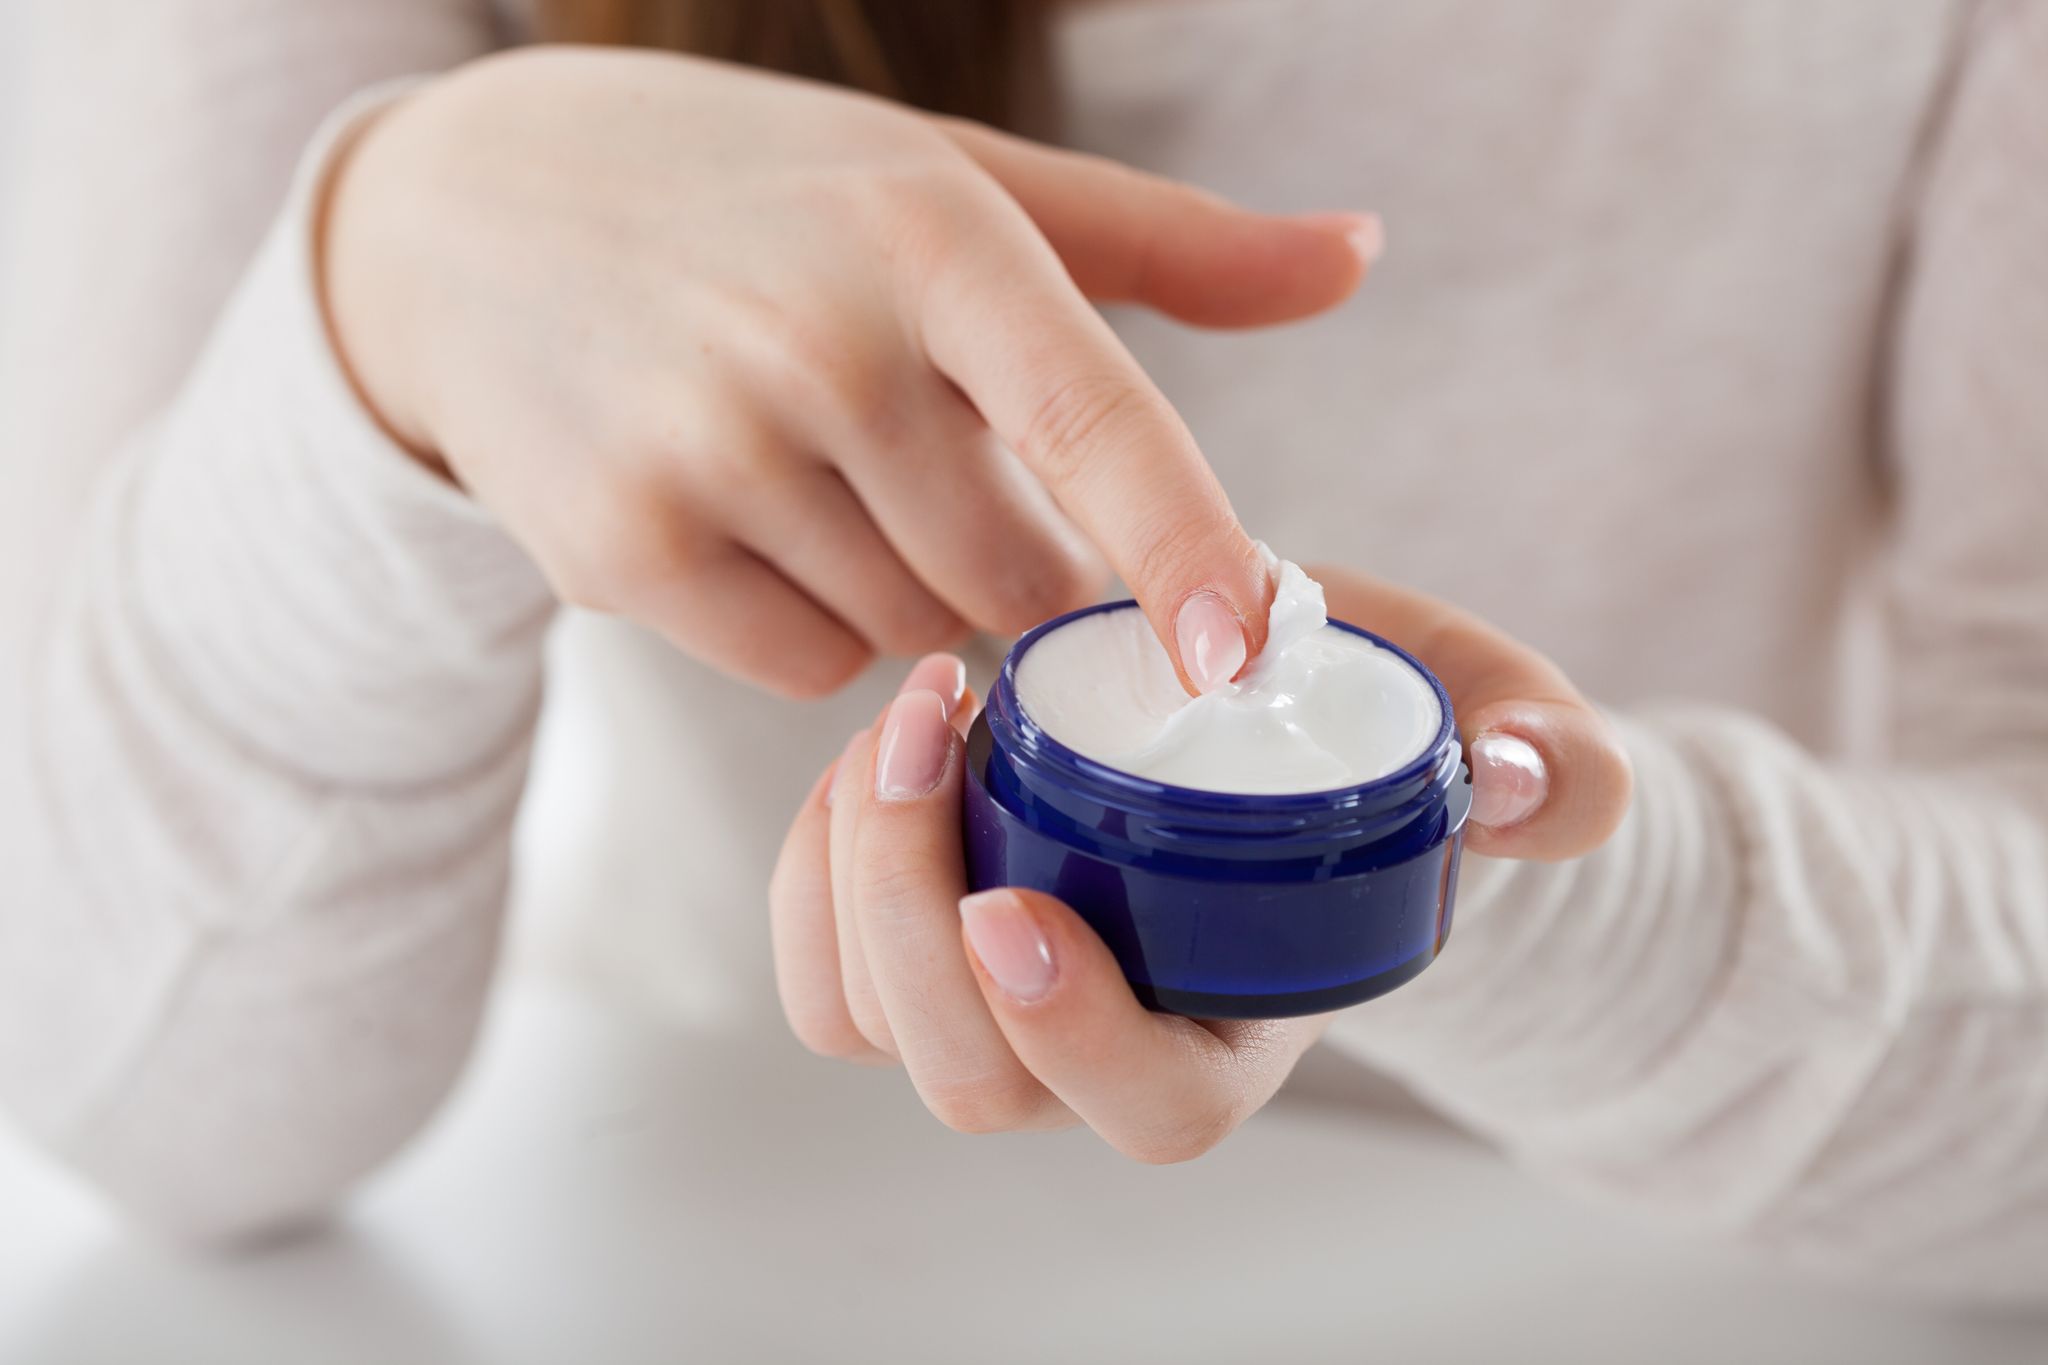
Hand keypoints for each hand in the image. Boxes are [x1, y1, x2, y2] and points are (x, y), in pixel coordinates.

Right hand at [322, 46, 1379, 696]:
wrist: (466, 215)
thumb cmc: (754, 193)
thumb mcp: (949, 179)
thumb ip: (1165, 243)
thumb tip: (1354, 258)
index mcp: (928, 230)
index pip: (1089, 413)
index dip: (1182, 541)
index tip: (1247, 650)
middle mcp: (818, 341)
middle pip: (1009, 572)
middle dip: (1018, 561)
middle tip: (944, 472)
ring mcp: (708, 451)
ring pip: (908, 629)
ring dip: (906, 588)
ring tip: (822, 470)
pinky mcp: (623, 549)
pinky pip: (801, 666)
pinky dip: (809, 626)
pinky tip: (752, 521)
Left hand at [767, 576, 1631, 1157]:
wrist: (1277, 717)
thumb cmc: (1382, 746)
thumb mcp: (1502, 737)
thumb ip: (1553, 767)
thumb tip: (1528, 775)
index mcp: (1238, 1038)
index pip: (1149, 1106)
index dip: (1072, 1035)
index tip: (1016, 903)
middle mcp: (1105, 1052)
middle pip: (972, 1079)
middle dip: (911, 918)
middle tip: (929, 729)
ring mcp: (1002, 1009)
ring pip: (871, 1025)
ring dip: (850, 878)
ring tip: (908, 715)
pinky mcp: (924, 947)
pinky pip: (824, 964)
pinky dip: (814, 865)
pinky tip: (871, 746)